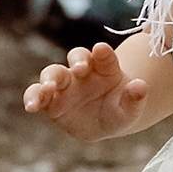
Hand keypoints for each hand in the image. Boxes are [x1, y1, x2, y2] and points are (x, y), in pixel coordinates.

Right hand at [24, 41, 149, 138]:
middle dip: (77, 60)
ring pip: (53, 73)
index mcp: (105, 67)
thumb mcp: (131, 109)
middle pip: (76, 57)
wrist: (104, 122)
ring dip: (50, 79)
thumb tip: (141, 86)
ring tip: (48, 89)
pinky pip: (37, 95)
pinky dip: (33, 98)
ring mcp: (64, 84)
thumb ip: (135, 98)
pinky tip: (31, 107)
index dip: (102, 53)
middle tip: (80, 68)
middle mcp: (82, 71)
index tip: (102, 50)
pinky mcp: (50, 100)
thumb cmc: (119, 110)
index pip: (103, 56)